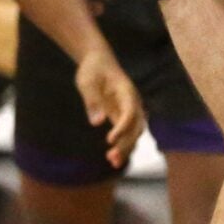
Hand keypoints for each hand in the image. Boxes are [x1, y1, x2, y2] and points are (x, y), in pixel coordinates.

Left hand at [74, 48, 145, 168]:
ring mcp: (128, 110)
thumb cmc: (92, 69)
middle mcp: (132, 102)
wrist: (98, 61)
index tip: (109, 139)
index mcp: (126, 91)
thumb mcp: (87, 81)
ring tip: (112, 162)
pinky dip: (123, 147)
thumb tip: (97, 123)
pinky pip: (127, 134)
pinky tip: (113, 159)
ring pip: (134, 133)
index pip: (130, 112)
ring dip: (126, 148)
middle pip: (136, 126)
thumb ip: (92, 101)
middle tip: (111, 157)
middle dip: (126, 143)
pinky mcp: (122, 116)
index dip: (122, 127)